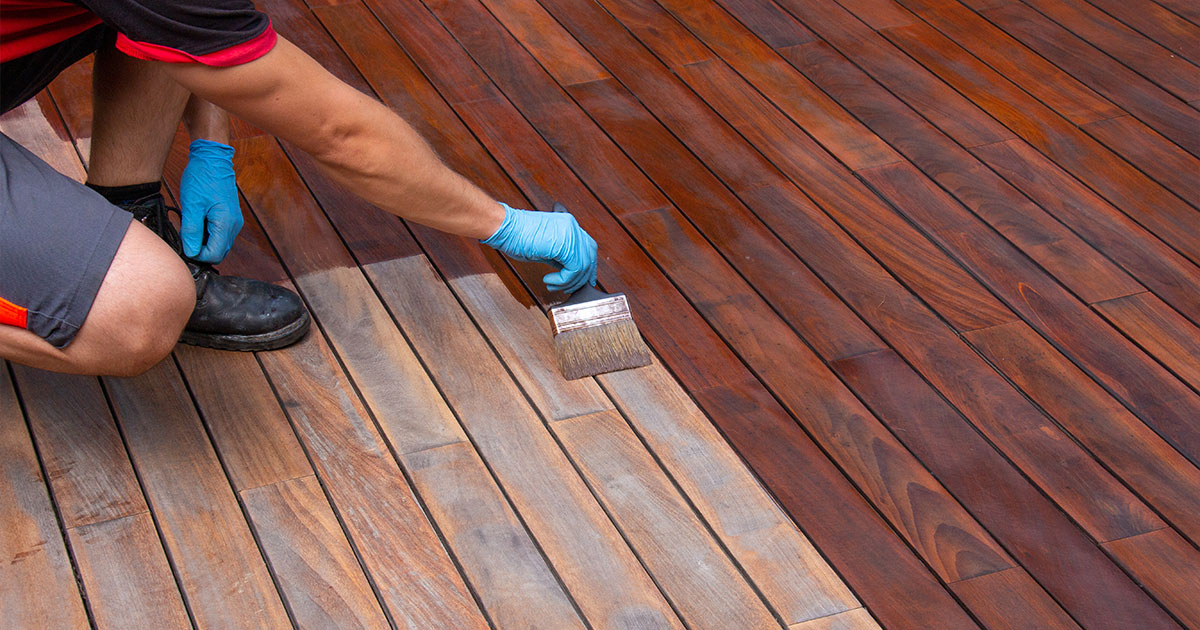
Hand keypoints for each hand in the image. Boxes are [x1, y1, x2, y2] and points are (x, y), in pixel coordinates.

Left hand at [180, 139, 243, 262]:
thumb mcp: (191, 206)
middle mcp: (234, 225)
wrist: (212, 159)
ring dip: (204, 241)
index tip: (185, 246)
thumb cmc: (202, 178)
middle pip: (219, 252)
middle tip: (186, 236)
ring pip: (220, 244)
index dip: (197, 255)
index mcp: (226, 223)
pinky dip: (208, 233)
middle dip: (201, 250)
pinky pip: (220, 234)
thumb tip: (190, 251)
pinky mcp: (230, 217)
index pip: (214, 254)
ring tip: (191, 226)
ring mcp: (234, 221)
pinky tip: (198, 221)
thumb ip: (191, 232)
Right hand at [482, 203, 598, 292]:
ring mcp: (570, 234)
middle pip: (589, 256)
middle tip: (568, 288)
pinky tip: (549, 280)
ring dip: (568, 281)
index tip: (582, 280)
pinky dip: (563, 280)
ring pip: (582, 266)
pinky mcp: (565, 244)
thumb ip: (560, 257)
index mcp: (568, 225)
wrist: (505, 228)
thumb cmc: (517, 237)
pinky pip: (573, 269)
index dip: (588, 266)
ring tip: (553, 285)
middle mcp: (572, 227)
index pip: (588, 247)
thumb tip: (568, 271)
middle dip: (581, 277)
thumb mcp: (545, 248)